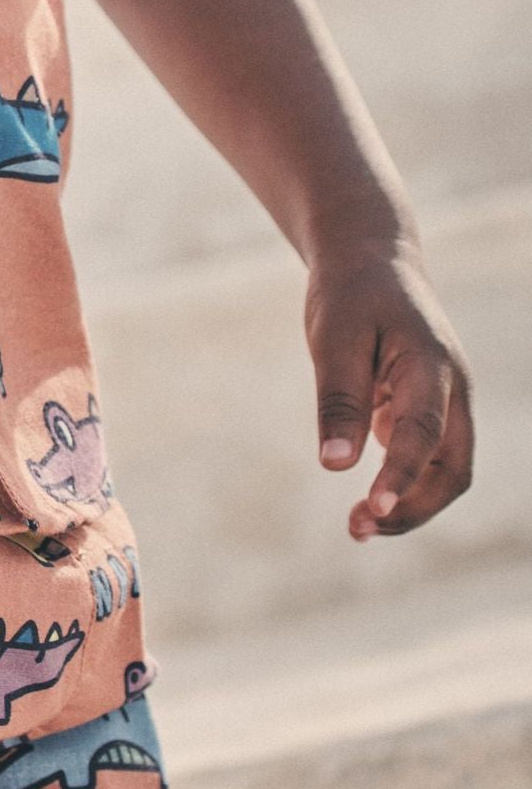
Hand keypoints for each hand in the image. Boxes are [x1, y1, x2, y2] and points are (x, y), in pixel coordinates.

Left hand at [305, 244, 474, 538]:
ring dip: (409, 502)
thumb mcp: (335, 338)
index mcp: (433, 367)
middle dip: (412, 507)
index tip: (371, 509)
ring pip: (445, 469)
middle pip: (452, 469)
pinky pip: (426, 457)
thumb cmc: (351, 294)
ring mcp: (446, 401)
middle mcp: (452, 390)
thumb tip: (335, 465)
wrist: (371, 259)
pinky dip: (403, 482)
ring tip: (357, 526)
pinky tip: (366, 497)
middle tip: (358, 529)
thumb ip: (339, 400)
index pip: (423, 434)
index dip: (400, 476)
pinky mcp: (428, 408)